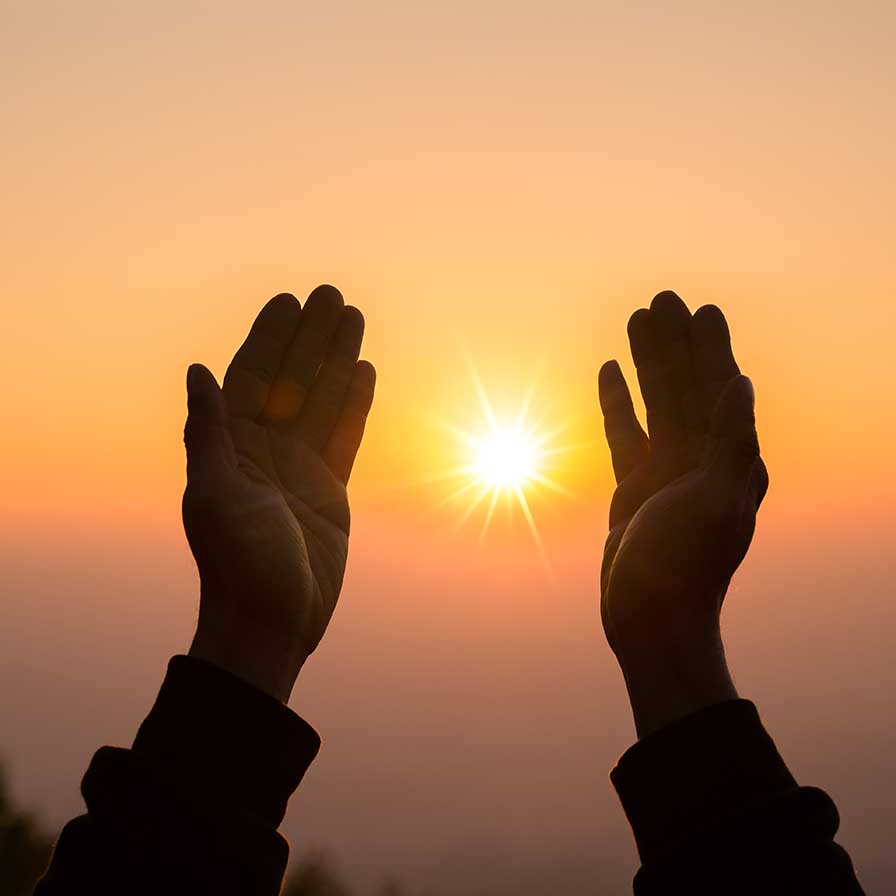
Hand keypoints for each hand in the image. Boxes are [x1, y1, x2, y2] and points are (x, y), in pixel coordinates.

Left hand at [182, 286, 374, 701]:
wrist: (271, 621)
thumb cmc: (236, 562)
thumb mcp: (215, 492)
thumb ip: (209, 430)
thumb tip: (196, 369)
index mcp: (230, 447)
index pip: (251, 377)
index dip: (270, 338)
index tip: (290, 301)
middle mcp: (264, 450)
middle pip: (293, 380)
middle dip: (311, 338)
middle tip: (333, 295)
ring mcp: (299, 469)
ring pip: (323, 401)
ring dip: (337, 360)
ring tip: (354, 320)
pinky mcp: (329, 490)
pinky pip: (344, 436)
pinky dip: (355, 405)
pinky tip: (364, 372)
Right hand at [598, 291, 767, 736]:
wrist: (651, 620)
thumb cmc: (687, 568)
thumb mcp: (715, 502)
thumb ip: (729, 441)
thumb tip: (742, 383)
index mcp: (731, 462)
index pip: (721, 391)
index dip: (712, 350)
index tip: (700, 310)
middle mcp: (703, 460)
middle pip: (687, 387)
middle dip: (675, 344)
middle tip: (661, 298)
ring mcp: (667, 472)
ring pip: (655, 403)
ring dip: (646, 362)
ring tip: (634, 319)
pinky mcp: (635, 487)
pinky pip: (626, 433)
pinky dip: (618, 402)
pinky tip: (608, 372)